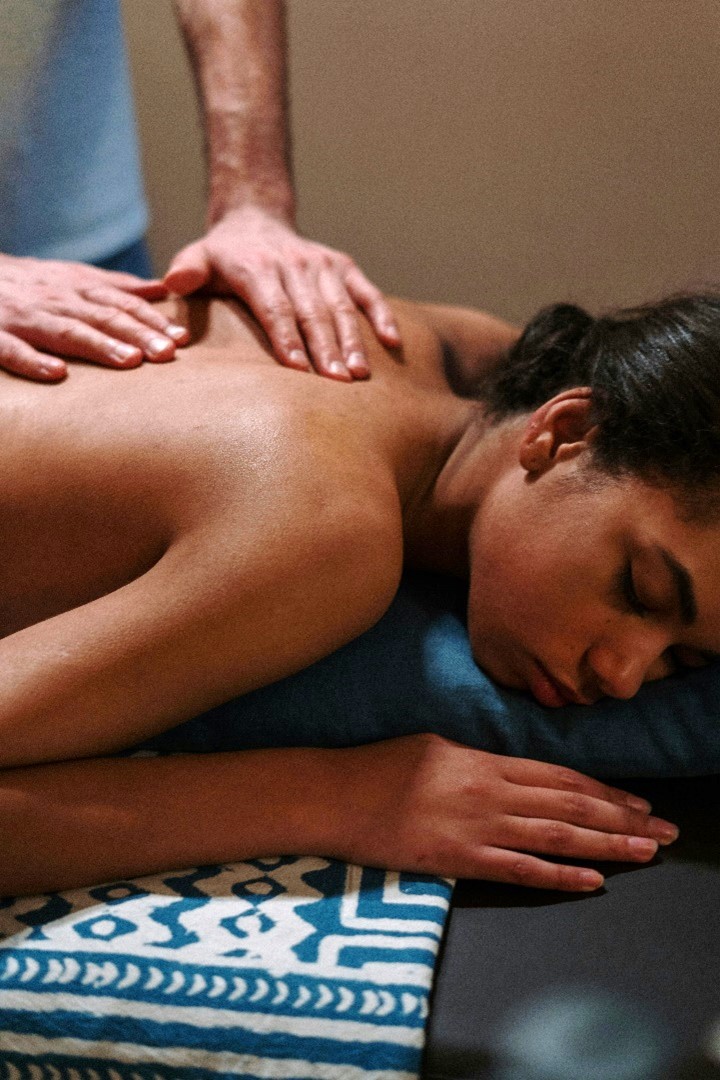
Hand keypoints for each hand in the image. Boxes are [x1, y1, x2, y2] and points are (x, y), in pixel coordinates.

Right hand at [0, 254, 188, 381]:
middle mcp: (55, 300)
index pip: (122, 303)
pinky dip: (33, 361)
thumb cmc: (28, 284)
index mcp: (76, 288)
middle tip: (168, 353)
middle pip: (102, 316)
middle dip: (137, 334)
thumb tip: (161, 288)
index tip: (182, 338)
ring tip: (129, 361)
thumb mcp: (72, 277)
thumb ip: (116, 285)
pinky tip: (57, 374)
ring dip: (99, 345)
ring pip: (66, 331)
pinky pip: (13, 349)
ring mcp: (25, 318)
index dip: (152, 320)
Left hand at [164, 206, 401, 379]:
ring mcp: (322, 265)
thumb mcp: (197, 257)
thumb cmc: (222, 256)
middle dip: (325, 349)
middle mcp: (294, 263)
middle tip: (336, 383)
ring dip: (352, 341)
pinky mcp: (343, 266)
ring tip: (359, 374)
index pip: (275, 308)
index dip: (287, 339)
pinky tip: (392, 343)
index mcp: (257, 266)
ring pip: (340, 306)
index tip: (298, 370)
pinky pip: (366, 292)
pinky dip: (381, 315)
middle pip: (312, 312)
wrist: (255, 220)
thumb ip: (185, 270)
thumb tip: (172, 284)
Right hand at [331, 734, 678, 890]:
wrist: (334, 793)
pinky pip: (519, 870)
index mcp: (485, 759)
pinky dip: (560, 876)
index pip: (560, 776)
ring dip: (607, 845)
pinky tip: (591, 881)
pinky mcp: (457, 859)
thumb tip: (511, 773)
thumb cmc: (379, 767)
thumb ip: (479, 760)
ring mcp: (476, 826)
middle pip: (571, 805)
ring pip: (557, 836)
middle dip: (623, 818)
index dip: (605, 790)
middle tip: (663, 830)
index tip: (638, 801)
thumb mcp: (436, 746)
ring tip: (645, 853)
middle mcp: (490, 790)